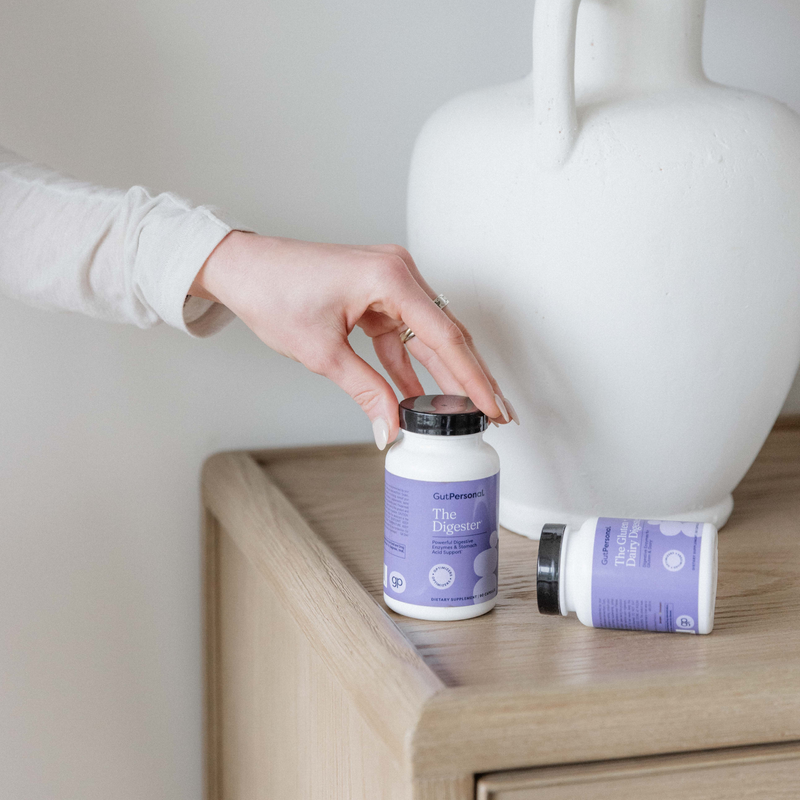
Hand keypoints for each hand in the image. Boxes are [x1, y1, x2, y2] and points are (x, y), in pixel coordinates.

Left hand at [190, 232, 517, 447]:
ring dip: (445, 375)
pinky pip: (404, 336)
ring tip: (468, 410)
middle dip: (471, 378)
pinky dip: (411, 367)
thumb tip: (391, 430)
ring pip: (429, 338)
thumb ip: (366, 391)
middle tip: (497, 414)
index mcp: (391, 278)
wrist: (244, 268)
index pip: (446, 338)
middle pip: (447, 335)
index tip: (494, 408)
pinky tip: (422, 397)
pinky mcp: (377, 296)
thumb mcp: (323, 352)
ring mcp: (389, 283)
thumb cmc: (274, 292)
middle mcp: (398, 273)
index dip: (474, 379)